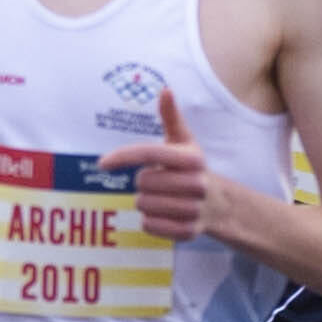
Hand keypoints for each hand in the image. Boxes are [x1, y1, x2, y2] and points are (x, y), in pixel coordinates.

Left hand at [129, 88, 210, 244]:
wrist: (219, 203)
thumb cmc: (191, 168)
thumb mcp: (184, 141)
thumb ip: (171, 117)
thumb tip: (165, 89)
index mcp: (193, 159)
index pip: (149, 154)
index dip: (123, 157)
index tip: (102, 162)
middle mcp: (196, 183)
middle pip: (142, 182)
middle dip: (144, 182)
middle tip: (158, 181)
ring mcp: (193, 209)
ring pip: (143, 205)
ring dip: (145, 202)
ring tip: (162, 198)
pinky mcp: (188, 232)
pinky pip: (149, 225)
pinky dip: (150, 221)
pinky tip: (164, 214)